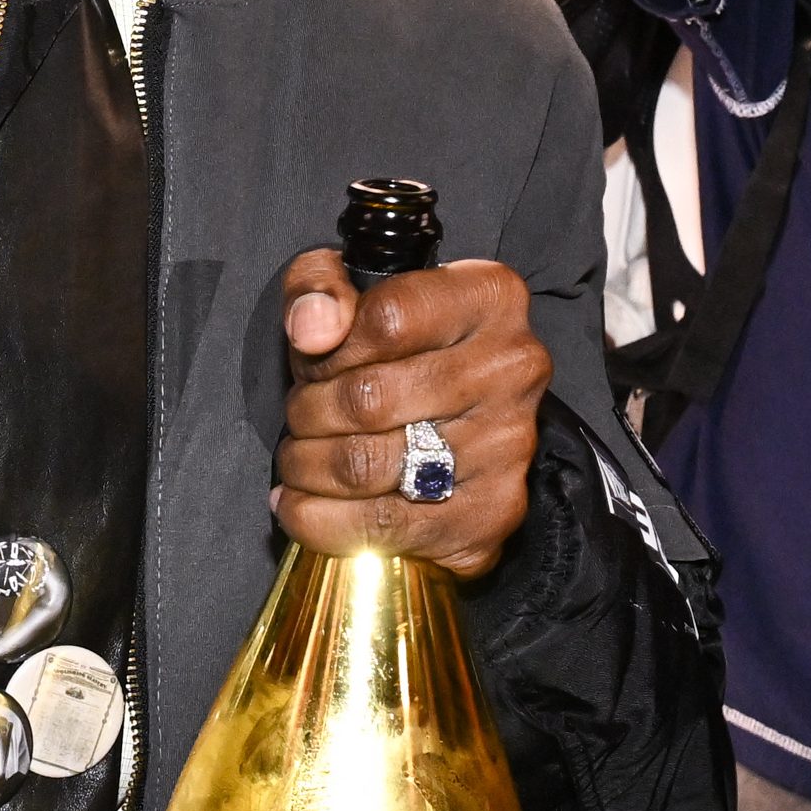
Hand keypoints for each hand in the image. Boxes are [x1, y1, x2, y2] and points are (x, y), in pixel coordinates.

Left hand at [272, 246, 548, 577]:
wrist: (460, 414)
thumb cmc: (396, 342)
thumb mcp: (349, 284)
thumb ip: (318, 285)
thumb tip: (312, 329)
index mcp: (488, 296)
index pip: (386, 321)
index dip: (327, 348)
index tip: (311, 360)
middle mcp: (513, 368)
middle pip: (370, 398)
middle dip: (308, 411)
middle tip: (299, 415)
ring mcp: (508, 445)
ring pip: (368, 466)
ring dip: (308, 466)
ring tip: (298, 457)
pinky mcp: (492, 512)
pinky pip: (385, 527)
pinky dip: (321, 521)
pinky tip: (301, 505)